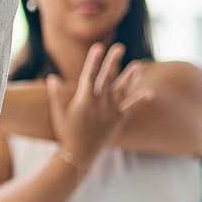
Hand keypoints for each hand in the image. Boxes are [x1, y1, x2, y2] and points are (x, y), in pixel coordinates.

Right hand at [47, 42, 154, 167]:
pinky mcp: (118, 121)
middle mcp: (100, 104)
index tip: (98, 47)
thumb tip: (52, 77)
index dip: (94, 60)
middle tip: (119, 47)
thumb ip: (56, 95)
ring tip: (137, 64)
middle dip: (113, 62)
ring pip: (122, 90)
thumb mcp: (59, 113)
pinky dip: (140, 100)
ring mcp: (111, 112)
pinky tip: (150, 92)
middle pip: (108, 78)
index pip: (89, 75)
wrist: (80, 153)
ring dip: (130, 77)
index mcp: (84, 100)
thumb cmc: (66, 132)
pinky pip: (131, 109)